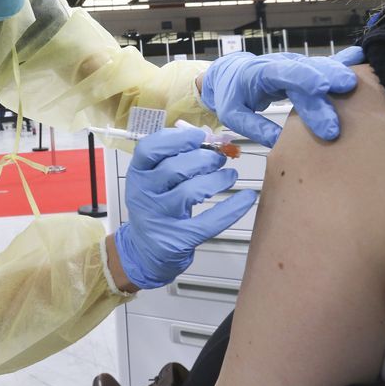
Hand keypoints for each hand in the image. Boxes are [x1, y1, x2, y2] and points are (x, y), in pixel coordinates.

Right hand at [113, 127, 256, 289]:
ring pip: (191, 192)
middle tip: (219, 158)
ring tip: (230, 176)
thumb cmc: (157, 206)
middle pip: (175, 168)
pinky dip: (232, 208)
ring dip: (217, 180)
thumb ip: (175, 158)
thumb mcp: (155, 180)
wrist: (146, 250)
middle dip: (203, 159)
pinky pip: (209, 221)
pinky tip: (246, 198)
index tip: (199, 136)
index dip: (176, 139)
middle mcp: (143, 195)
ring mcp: (160, 218)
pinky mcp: (179, 239)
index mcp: (137, 174)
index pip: (150, 149)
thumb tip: (209, 138)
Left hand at [200, 48, 362, 147]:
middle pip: (309, 69)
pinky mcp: (306, 69)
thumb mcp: (233, 113)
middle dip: (329, 78)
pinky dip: (344, 61)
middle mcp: (282, 64)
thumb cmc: (232, 94)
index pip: (285, 73)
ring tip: (362, 79)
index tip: (323, 89)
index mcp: (261, 73)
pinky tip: (362, 57)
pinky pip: (326, 64)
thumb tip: (278, 143)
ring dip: (340, 73)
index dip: (305, 78)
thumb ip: (254, 126)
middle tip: (349, 89)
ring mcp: (296, 65)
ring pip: (321, 66)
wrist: (231, 74)